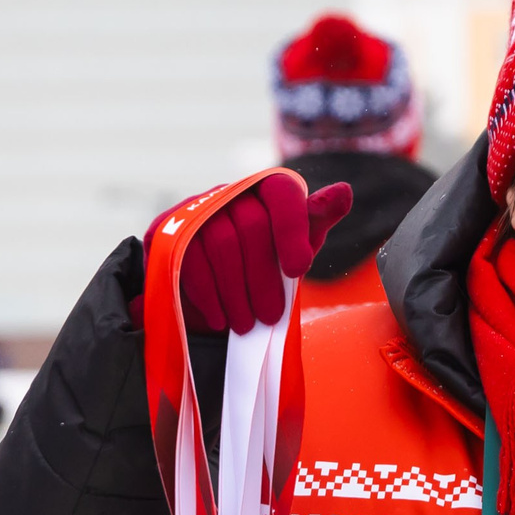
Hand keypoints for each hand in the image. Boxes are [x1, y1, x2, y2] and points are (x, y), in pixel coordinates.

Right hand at [179, 174, 351, 335]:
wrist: (213, 293)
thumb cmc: (263, 266)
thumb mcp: (294, 249)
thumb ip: (315, 222)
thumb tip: (343, 193)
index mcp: (266, 191)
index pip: (281, 192)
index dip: (292, 228)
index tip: (298, 269)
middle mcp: (232, 192)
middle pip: (251, 225)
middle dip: (264, 278)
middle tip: (271, 316)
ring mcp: (198, 209)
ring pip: (222, 243)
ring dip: (237, 291)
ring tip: (248, 324)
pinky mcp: (171, 232)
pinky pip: (191, 259)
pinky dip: (210, 295)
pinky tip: (221, 319)